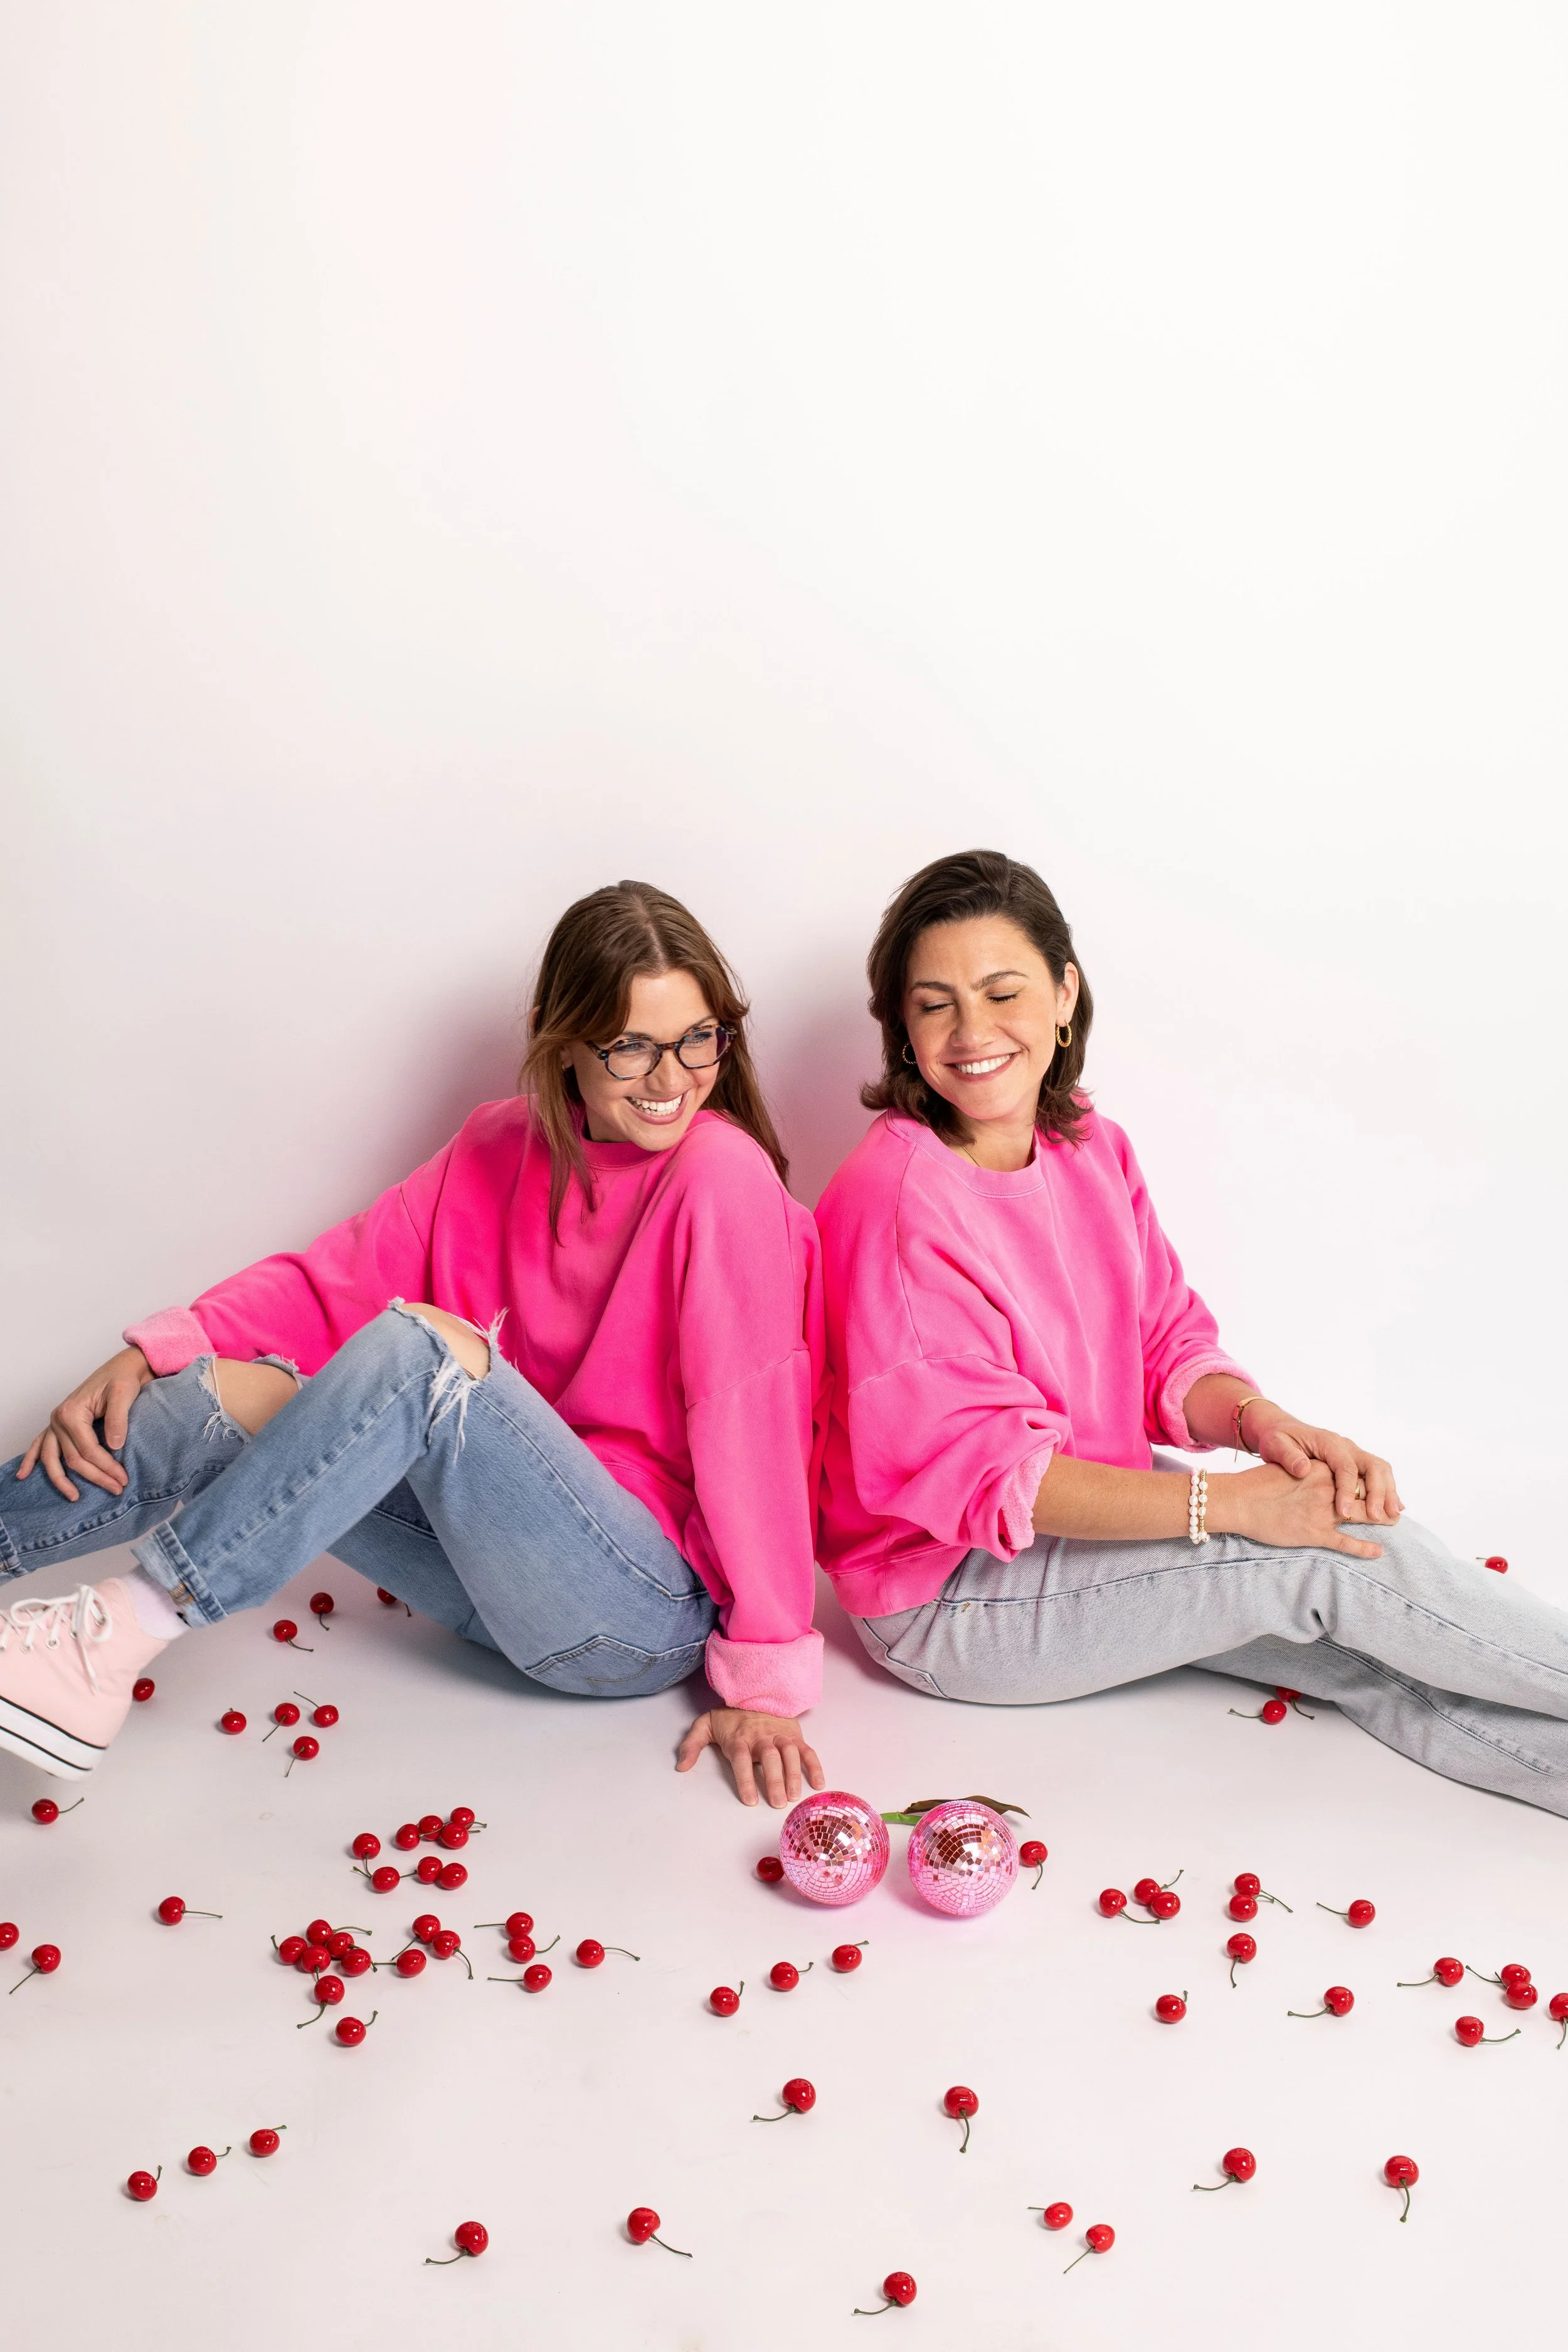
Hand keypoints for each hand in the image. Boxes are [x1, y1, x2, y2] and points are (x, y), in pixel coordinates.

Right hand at [15, 1347, 153, 1501]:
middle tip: (117, 1488)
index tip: (123, 1479)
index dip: (106, 1467)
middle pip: (72, 1458)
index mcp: (72, 1412)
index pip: (88, 1450)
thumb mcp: (123, 1395)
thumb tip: (114, 1446)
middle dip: (95, 1476)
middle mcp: (58, 1419)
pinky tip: (24, 1475)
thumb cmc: (121, 1379)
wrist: (120, 1369)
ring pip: (53, 1458)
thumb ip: (118, 1419)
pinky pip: (40, 1445)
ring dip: (61, 1480)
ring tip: (74, 1497)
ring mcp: (55, 1423)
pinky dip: (31, 1460)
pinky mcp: (59, 1425)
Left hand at [675, 1708, 825, 1807]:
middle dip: (774, 1780)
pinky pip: (807, 1751)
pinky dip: (814, 1766)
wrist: (754, 1690)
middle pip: (769, 1758)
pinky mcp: (794, 1735)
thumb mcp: (705, 1725)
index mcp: (739, 1737)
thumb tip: (681, 1766)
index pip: (742, 1759)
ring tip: (794, 1797)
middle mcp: (761, 1737)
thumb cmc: (730, 1715)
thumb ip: (691, 1744)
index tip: (749, 1800)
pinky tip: (818, 1784)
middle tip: (777, 1803)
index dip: (745, 1780)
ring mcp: (780, 1735)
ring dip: (794, 1775)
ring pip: (790, 1754)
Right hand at [1211, 1458, 1386, 1558]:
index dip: (1371, 1480)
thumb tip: (1314, 1468)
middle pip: (1365, 1491)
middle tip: (1395, 1506)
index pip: (1355, 1472)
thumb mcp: (1286, 1467)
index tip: (1379, 1484)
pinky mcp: (1315, 1533)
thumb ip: (1307, 1469)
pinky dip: (1364, 1549)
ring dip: (1381, 1519)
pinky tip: (1378, 1552)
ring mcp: (1323, 1512)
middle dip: (1382, 1499)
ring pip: (1362, 1515)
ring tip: (1394, 1522)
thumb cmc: (1258, 1484)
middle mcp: (1327, 1488)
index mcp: (1321, 1469)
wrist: (1239, 1501)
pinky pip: (1346, 1543)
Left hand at [1244, 1404, 1401, 1522]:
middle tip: (1378, 1517)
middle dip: (1378, 1492)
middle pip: (1372, 1466)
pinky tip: (1392, 1508)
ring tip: (1393, 1515)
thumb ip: (1287, 1456)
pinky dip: (1386, 1490)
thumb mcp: (1275, 1444)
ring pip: (1380, 1469)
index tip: (1344, 1514)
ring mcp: (1352, 1453)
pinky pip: (1376, 1474)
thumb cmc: (1277, 1438)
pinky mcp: (1354, 1462)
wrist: (1280, 1428)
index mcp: (1328, 1442)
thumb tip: (1303, 1469)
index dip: (1347, 1491)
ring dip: (1388, 1492)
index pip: (1346, 1467)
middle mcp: (1346, 1446)